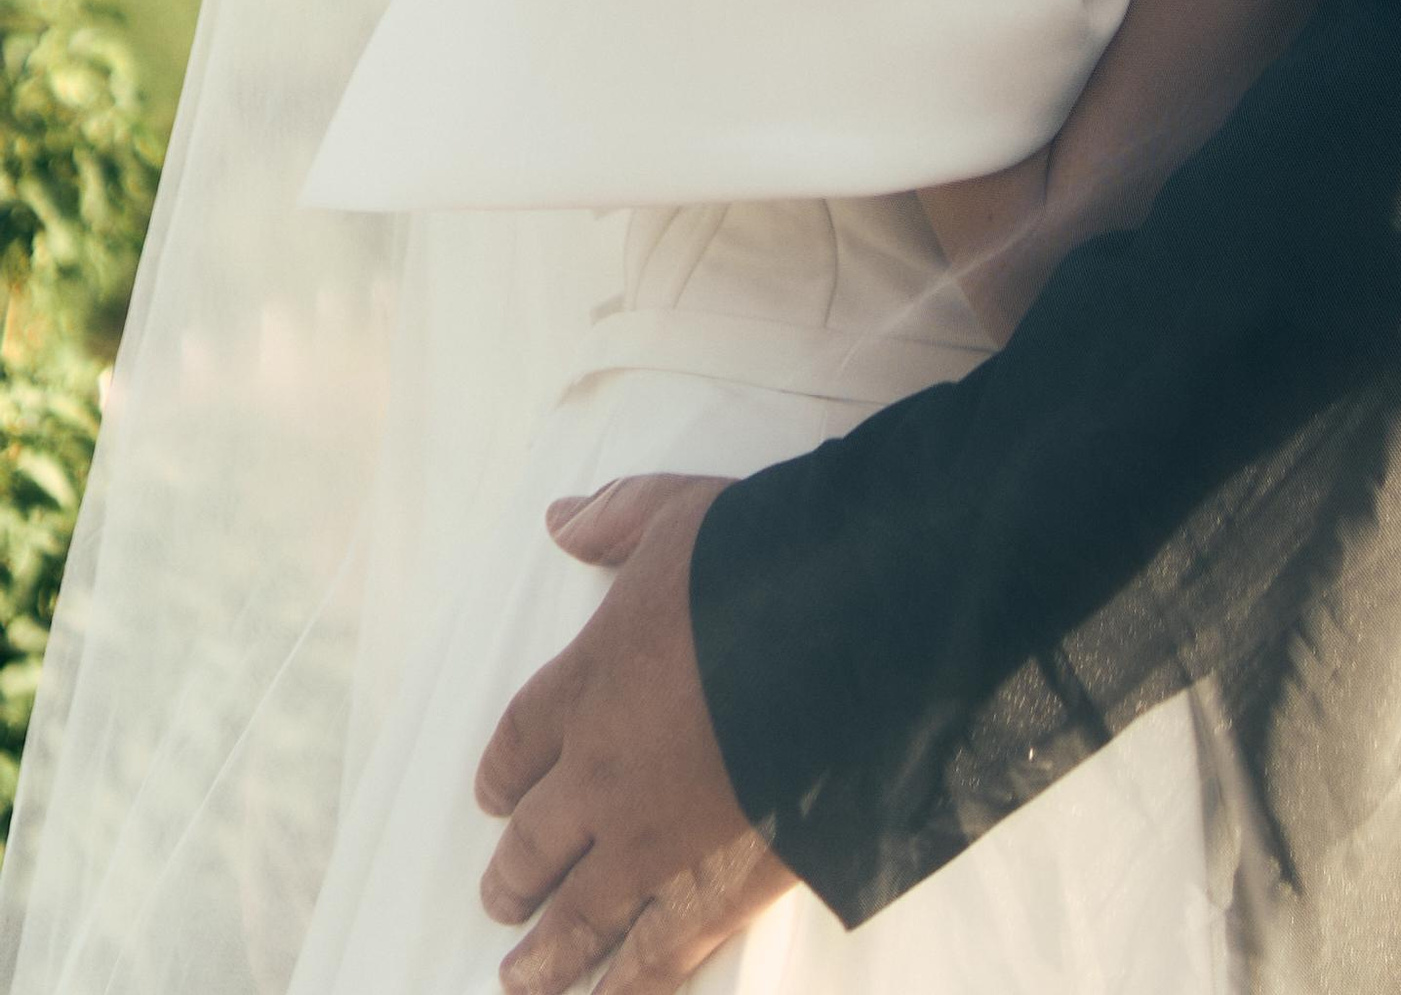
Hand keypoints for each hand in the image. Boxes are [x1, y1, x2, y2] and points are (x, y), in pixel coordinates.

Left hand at [475, 475, 794, 991]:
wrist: (847, 629)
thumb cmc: (761, 562)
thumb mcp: (678, 512)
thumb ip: (615, 519)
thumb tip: (560, 520)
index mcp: (589, 682)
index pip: (519, 743)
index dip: (501, 776)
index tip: (493, 799)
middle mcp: (604, 772)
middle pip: (535, 840)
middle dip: (514, 875)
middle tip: (500, 902)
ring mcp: (656, 840)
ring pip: (580, 914)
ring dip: (547, 953)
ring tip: (521, 981)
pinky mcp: (716, 885)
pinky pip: (657, 954)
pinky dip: (627, 986)